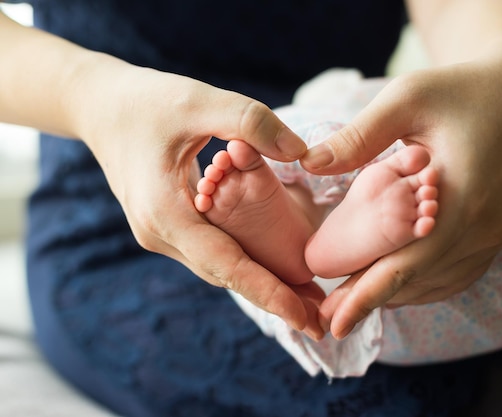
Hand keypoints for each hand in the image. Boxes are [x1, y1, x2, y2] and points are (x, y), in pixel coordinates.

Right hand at [76, 63, 325, 335]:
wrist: (99, 106)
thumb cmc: (145, 101)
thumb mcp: (198, 101)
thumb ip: (250, 122)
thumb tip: (301, 151)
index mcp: (164, 211)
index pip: (224, 263)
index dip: (267, 292)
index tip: (304, 318)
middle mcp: (159, 233)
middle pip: (224, 276)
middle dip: (272, 298)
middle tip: (320, 322)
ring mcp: (160, 234)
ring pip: (218, 268)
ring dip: (260, 286)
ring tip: (305, 303)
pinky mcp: (166, 227)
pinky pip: (210, 254)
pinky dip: (243, 266)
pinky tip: (272, 271)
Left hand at [302, 46, 501, 338]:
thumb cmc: (458, 88)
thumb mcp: (406, 99)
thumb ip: (358, 136)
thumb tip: (308, 164)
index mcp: (463, 197)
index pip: (408, 262)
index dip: (368, 295)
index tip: (333, 324)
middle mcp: (485, 226)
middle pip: (420, 279)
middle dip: (372, 300)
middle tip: (329, 319)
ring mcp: (498, 233)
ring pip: (440, 281)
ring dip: (397, 292)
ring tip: (354, 302)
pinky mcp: (501, 231)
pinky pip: (458, 272)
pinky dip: (424, 282)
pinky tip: (398, 280)